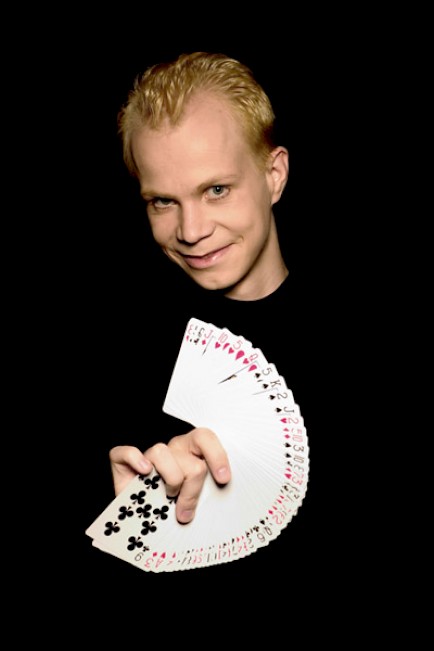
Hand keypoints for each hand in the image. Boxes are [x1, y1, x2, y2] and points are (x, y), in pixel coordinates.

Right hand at [109, 427, 230, 523]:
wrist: (138, 517)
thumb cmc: (170, 505)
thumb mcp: (191, 498)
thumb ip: (203, 494)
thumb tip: (216, 504)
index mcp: (191, 452)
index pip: (205, 438)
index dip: (217, 456)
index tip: (223, 479)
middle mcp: (172, 449)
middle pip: (190, 461)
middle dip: (192, 490)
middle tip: (186, 511)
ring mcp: (148, 454)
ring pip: (162, 453)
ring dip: (169, 480)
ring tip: (167, 497)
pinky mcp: (122, 460)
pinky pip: (128, 452)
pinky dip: (135, 460)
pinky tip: (144, 472)